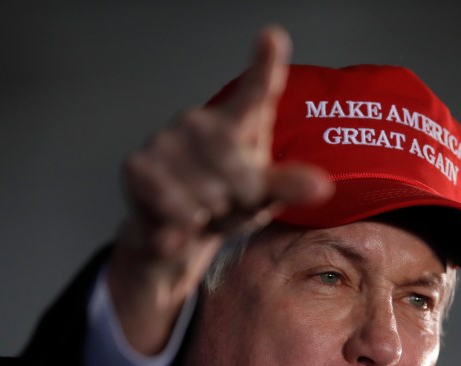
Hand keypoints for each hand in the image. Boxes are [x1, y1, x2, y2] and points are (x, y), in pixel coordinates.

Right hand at [107, 24, 332, 353]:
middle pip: (237, 171)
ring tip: (200, 209)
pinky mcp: (139, 165)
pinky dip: (182, 226)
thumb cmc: (224, 204)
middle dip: (238, 201)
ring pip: (207, 194)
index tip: (272, 36)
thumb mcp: (263, 197)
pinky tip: (176, 222)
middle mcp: (199, 121)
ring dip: (209, 216)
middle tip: (226, 203)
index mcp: (237, 122)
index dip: (265, 63)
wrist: (173, 234)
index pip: (256, 90)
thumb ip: (288, 186)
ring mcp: (166, 140)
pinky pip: (176, 207)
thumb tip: (321, 186)